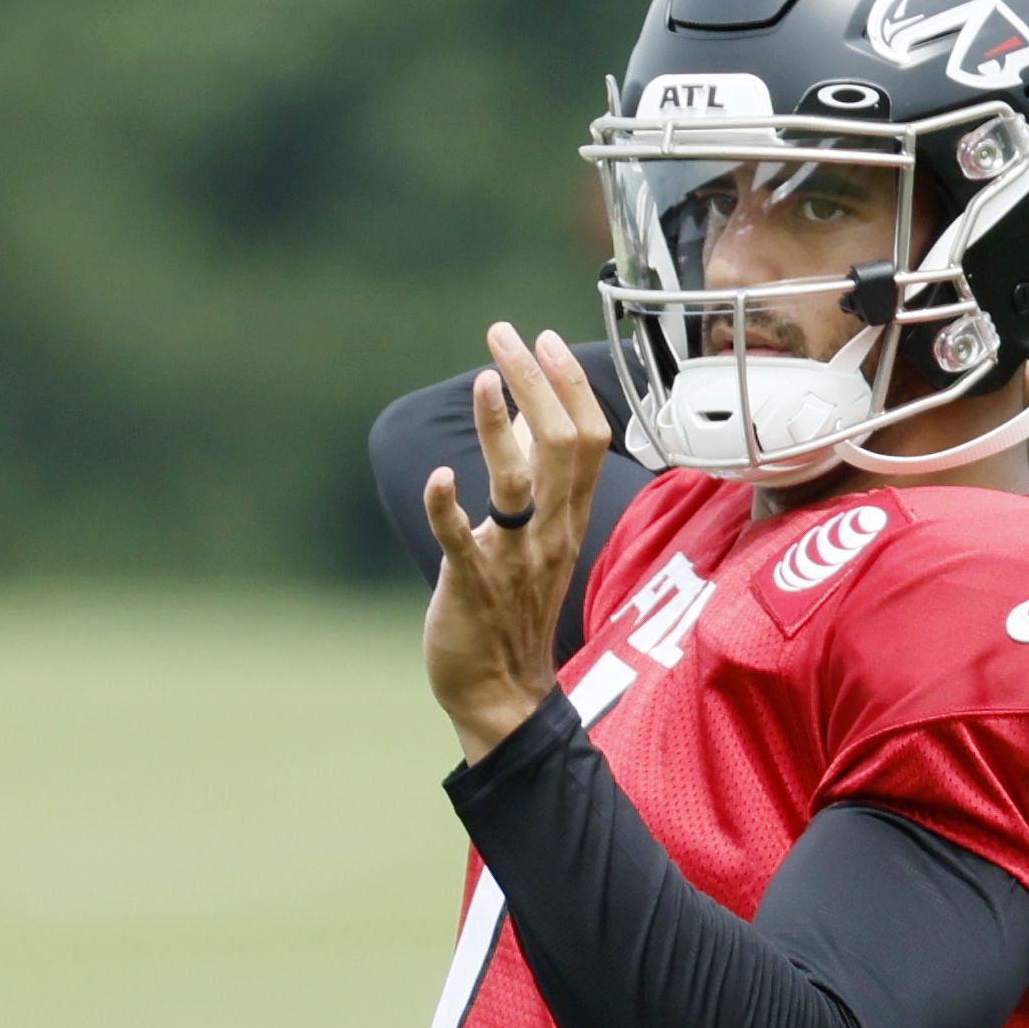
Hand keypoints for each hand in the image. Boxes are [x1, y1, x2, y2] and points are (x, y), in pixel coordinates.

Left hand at [422, 323, 612, 762]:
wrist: (500, 692)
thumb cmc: (512, 608)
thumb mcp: (535, 536)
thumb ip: (534, 478)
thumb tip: (527, 413)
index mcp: (567, 518)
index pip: (589, 439)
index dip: (570, 385)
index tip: (546, 338)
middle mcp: (549, 532)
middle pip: (562, 445)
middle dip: (535, 383)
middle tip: (505, 335)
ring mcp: (513, 559)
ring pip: (520, 484)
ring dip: (501, 429)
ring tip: (484, 378)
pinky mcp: (473, 585)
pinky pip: (462, 543)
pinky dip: (448, 508)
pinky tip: (439, 477)